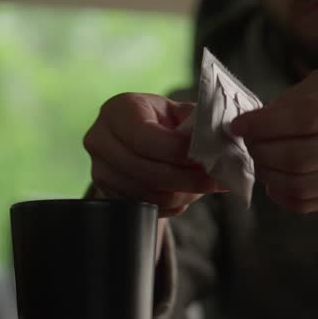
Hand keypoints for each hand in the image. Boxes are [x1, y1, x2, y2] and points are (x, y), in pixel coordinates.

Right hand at [83, 92, 224, 216]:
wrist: (132, 136)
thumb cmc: (158, 120)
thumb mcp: (175, 111)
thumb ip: (196, 122)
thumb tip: (218, 141)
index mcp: (117, 111)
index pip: (146, 138)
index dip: (179, 152)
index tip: (209, 156)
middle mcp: (100, 140)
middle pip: (147, 171)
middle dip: (187, 179)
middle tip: (215, 180)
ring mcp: (99, 170)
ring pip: (148, 194)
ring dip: (182, 194)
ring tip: (202, 186)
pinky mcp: (106, 193)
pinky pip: (145, 207)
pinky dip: (171, 205)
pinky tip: (184, 193)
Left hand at [230, 66, 317, 212]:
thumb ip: (296, 100)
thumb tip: (252, 123)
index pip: (303, 119)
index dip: (262, 126)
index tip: (237, 126)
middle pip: (299, 157)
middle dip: (261, 152)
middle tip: (247, 143)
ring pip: (302, 184)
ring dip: (268, 175)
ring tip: (258, 160)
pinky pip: (311, 203)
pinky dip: (282, 196)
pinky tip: (272, 181)